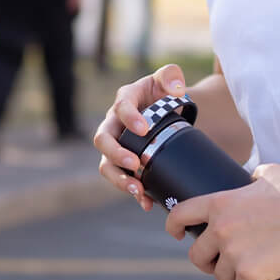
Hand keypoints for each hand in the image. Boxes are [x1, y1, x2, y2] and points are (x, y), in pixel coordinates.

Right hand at [93, 63, 187, 211]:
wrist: (166, 111)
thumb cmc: (163, 91)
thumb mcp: (168, 78)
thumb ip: (171, 75)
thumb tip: (176, 89)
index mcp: (125, 99)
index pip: (121, 107)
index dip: (129, 118)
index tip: (144, 130)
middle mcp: (114, 123)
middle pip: (103, 140)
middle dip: (116, 154)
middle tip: (135, 165)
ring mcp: (117, 145)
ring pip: (106, 164)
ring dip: (118, 179)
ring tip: (137, 191)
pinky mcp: (124, 163)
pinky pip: (122, 179)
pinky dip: (133, 193)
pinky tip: (147, 203)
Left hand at [164, 163, 279, 279]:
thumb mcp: (269, 174)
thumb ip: (255, 176)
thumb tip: (254, 176)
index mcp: (219, 204)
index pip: (180, 215)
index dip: (173, 227)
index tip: (176, 234)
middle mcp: (220, 229)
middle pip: (196, 256)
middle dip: (207, 263)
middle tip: (220, 265)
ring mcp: (234, 253)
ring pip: (220, 278)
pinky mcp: (251, 273)